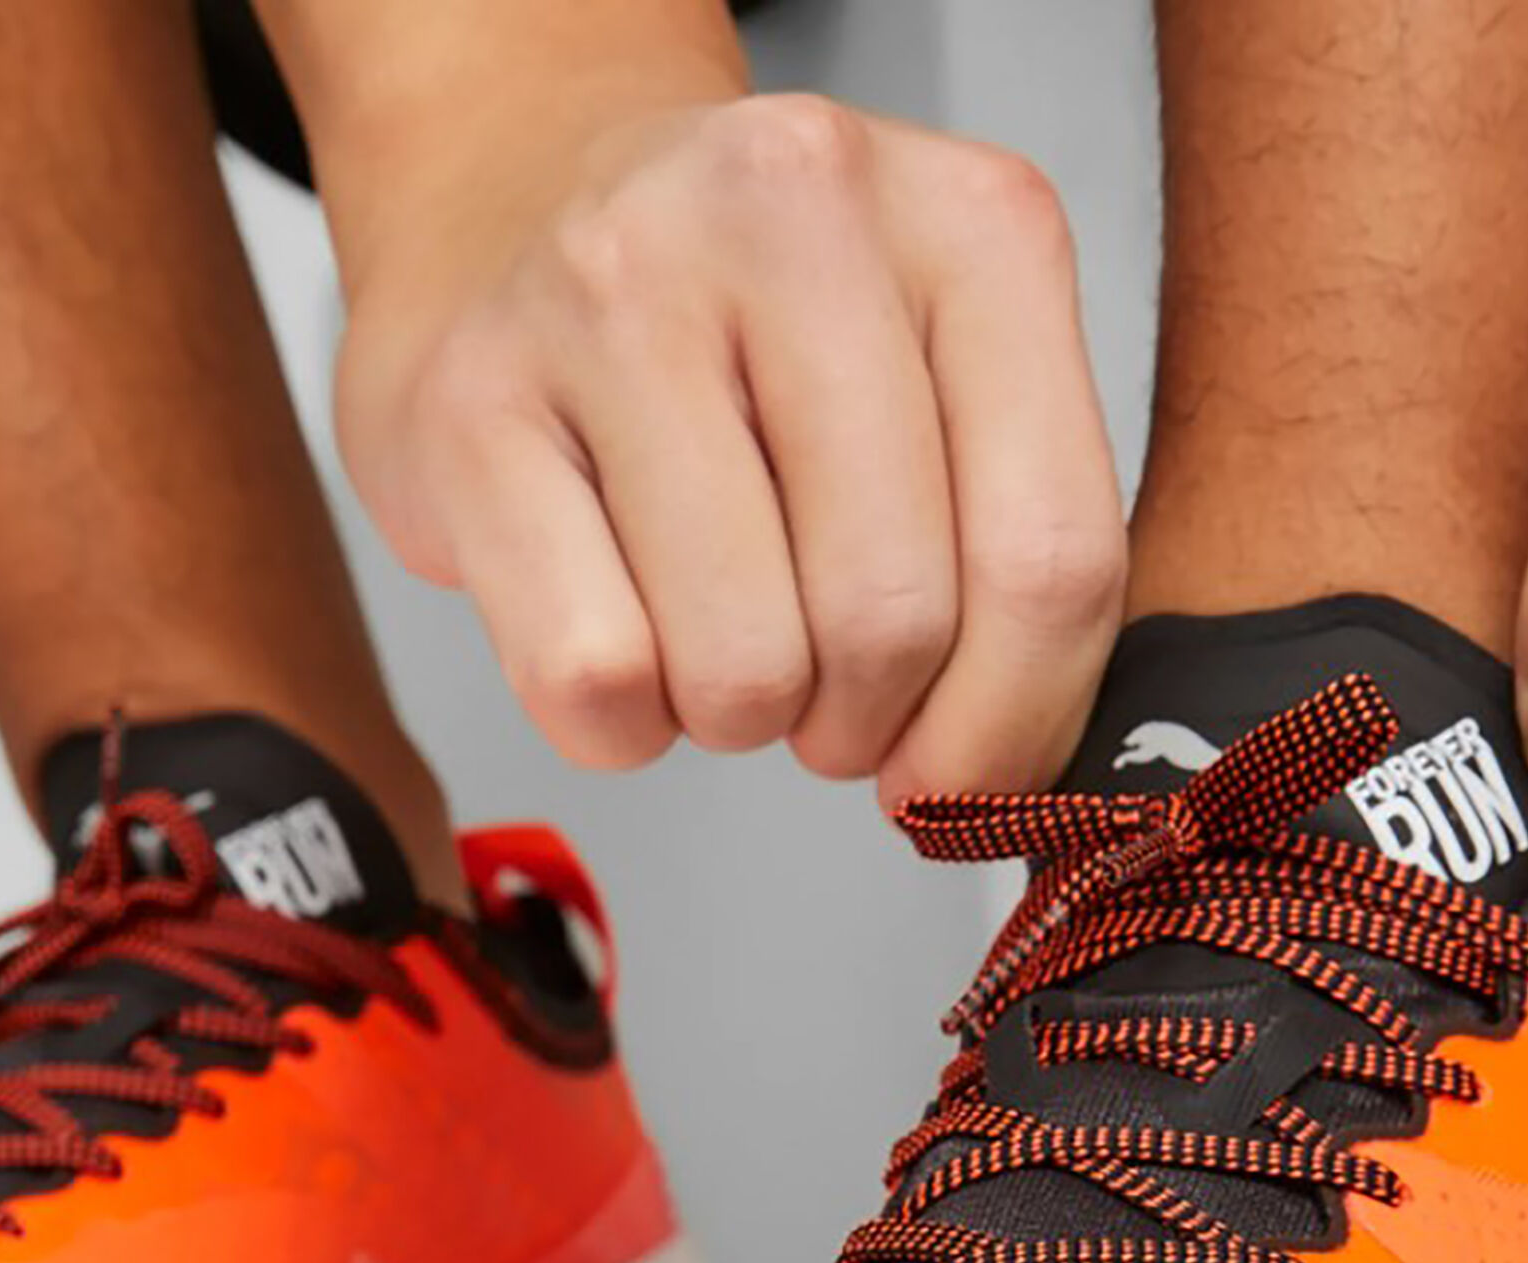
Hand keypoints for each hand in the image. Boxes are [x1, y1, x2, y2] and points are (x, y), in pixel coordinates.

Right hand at [338, 93, 1125, 803]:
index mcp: (971, 224)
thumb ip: (1016, 550)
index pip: (1051, 560)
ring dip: (738, 719)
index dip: (1007, 727)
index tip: (957, 767)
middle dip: (860, 723)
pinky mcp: (475, 398)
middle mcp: (797, 214)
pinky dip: (619, 722)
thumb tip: (1007, 785)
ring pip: (745, 666)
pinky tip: (620, 631)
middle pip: (893, 620)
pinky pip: (596, 676)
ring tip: (714, 635)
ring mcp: (618, 292)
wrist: (508, 212)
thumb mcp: (937, 385)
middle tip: (820, 693)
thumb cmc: (740, 337)